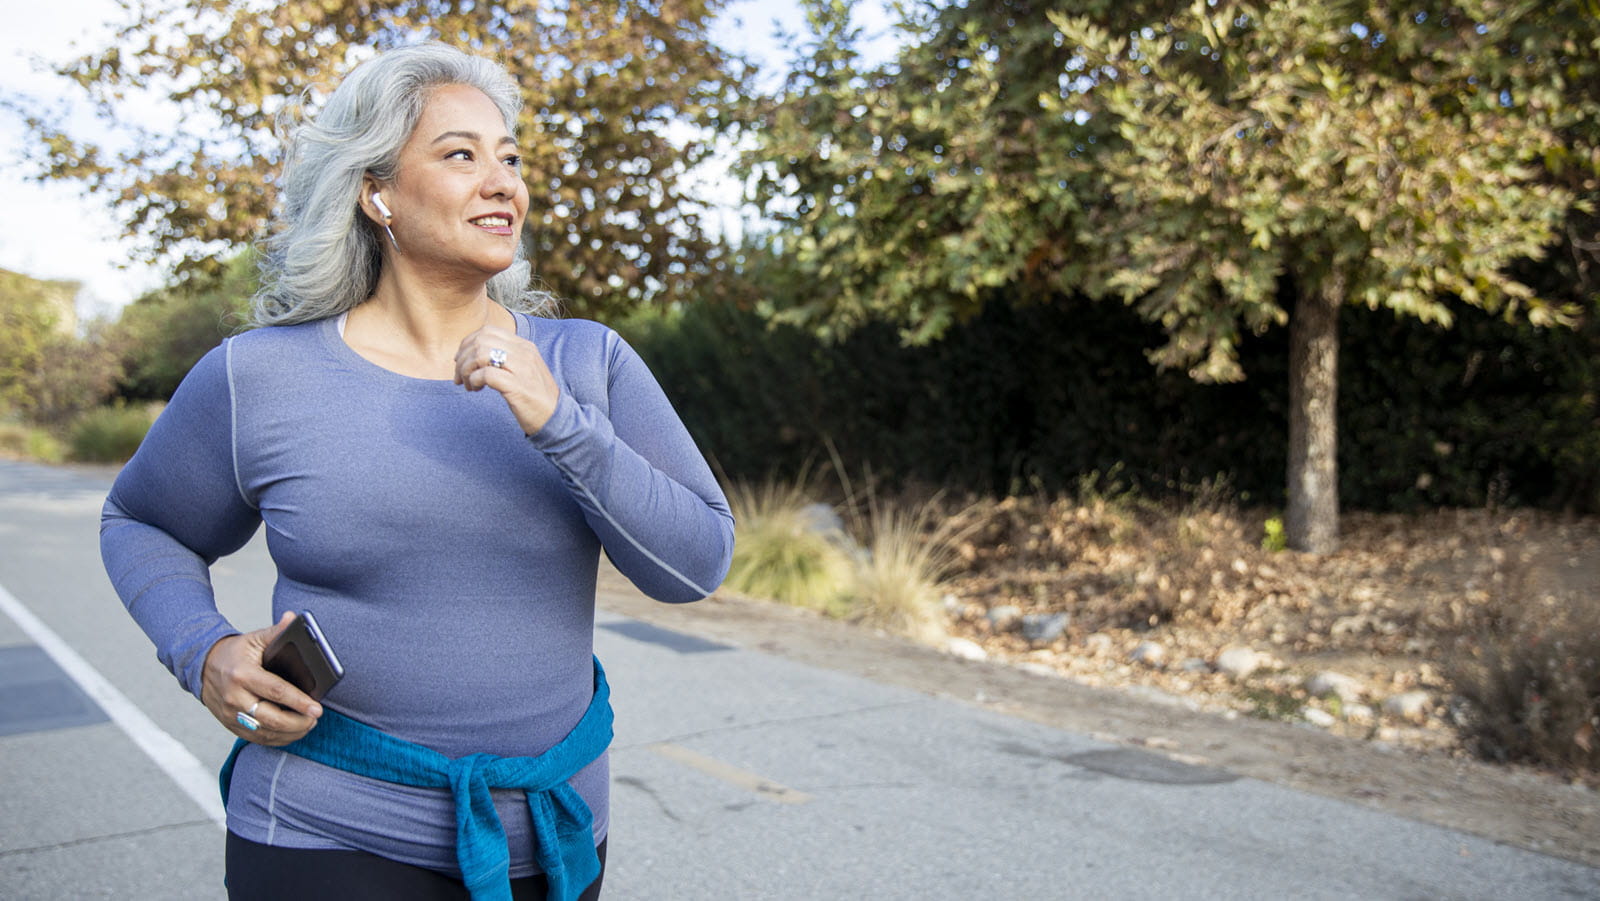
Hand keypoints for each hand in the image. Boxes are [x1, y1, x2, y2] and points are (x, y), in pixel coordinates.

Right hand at [200, 611, 322, 745]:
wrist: (201, 666)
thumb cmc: (234, 652)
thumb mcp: (254, 639)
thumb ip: (276, 632)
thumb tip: (294, 618)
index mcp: (243, 675)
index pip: (276, 691)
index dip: (299, 702)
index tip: (317, 708)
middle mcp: (234, 697)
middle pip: (271, 718)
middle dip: (297, 722)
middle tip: (315, 718)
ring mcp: (230, 714)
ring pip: (264, 732)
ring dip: (290, 733)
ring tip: (308, 725)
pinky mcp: (229, 724)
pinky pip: (256, 738)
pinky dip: (277, 739)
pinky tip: (292, 733)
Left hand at [453, 322, 560, 433]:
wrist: (556, 418)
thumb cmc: (535, 396)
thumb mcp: (523, 369)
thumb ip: (505, 357)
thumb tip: (474, 354)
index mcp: (524, 346)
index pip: (488, 331)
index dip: (468, 344)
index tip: (461, 361)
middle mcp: (523, 353)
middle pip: (481, 340)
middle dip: (463, 358)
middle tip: (459, 376)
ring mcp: (521, 368)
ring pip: (481, 354)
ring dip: (466, 370)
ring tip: (468, 385)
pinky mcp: (517, 387)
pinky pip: (486, 374)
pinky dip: (474, 380)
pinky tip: (476, 389)